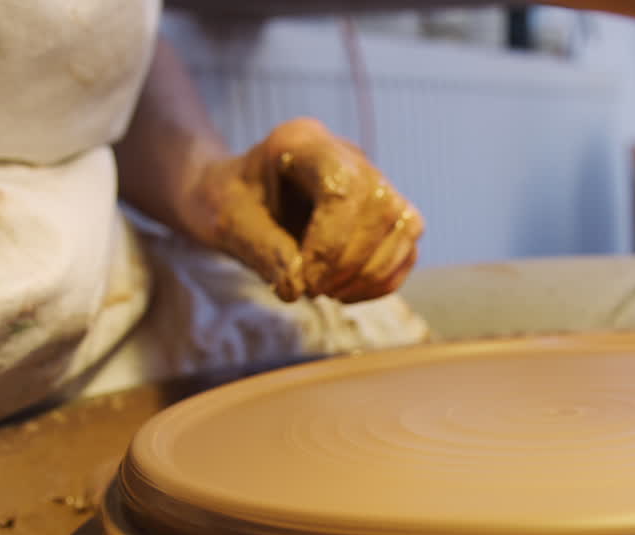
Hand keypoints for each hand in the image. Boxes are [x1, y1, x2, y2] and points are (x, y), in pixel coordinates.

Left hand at [186, 118, 421, 302]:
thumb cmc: (228, 203)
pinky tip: (346, 293)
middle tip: (312, 290)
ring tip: (328, 292)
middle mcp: (349, 155)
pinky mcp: (387, 213)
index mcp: (304, 142)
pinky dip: (383, 280)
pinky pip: (407, 248)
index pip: (342, 186)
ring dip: (371, 273)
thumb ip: (263, 251)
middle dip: (350, 262)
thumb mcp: (229, 223)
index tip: (303, 281)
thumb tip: (297, 288)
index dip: (331, 242)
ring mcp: (375, 181)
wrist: (237, 197)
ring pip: (404, 225)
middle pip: (379, 206)